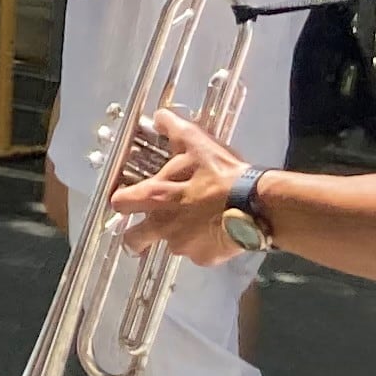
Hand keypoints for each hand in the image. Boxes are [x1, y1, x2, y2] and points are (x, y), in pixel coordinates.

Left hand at [108, 107, 251, 262]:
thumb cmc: (222, 174)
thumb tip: (159, 116)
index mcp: (155, 196)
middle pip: (134, 239)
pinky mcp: (204, 258)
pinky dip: (204, 245)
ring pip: (172, 244)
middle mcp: (163, 226)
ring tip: (200, 220)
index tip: (127, 199)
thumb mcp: (196, 143)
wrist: (255, 205)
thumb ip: (173, 129)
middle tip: (146, 230)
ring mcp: (183, 246)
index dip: (122, 200)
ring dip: (180, 235)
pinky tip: (217, 230)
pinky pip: (198, 253)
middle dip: (136, 236)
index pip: (120, 203)